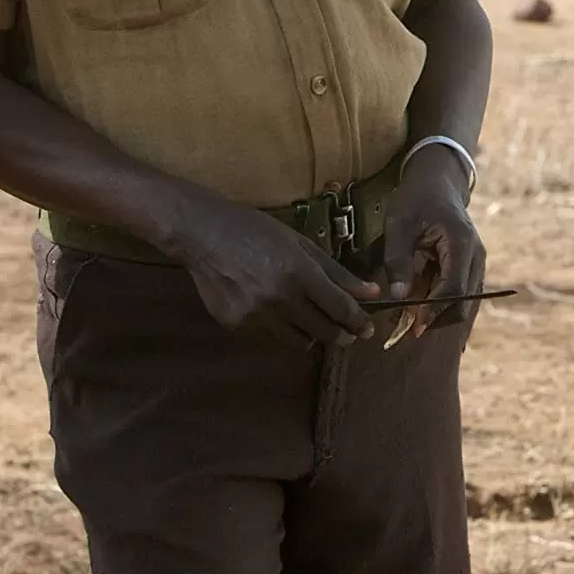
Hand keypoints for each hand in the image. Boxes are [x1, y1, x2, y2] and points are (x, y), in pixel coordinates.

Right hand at [175, 195, 379, 350]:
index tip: (367, 326)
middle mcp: (280, 300)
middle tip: (345, 329)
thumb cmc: (253, 229)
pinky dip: (281, 331)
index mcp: (298, 273)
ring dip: (311, 334)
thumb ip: (335, 271)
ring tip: (308, 319)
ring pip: (300, 344)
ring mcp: (256, 317)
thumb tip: (371, 293)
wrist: (202, 233)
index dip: (359, 321)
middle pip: (325, 333)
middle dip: (340, 333)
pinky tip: (275, 312)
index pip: (341, 309)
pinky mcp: (237, 327)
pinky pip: (271, 339)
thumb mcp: (298, 243)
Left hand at [383, 145, 485, 337]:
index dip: (433, 310)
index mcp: (461, 243)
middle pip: (462, 302)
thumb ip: (397, 258)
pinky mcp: (467, 267)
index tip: (412, 325)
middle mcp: (475, 257)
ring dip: (435, 314)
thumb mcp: (399, 222)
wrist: (436, 182)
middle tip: (404, 330)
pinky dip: (437, 304)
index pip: (454, 288)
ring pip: (461, 302)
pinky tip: (415, 310)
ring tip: (405, 321)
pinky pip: (457, 294)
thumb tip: (398, 297)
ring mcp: (474, 263)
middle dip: (434, 318)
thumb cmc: (416, 198)